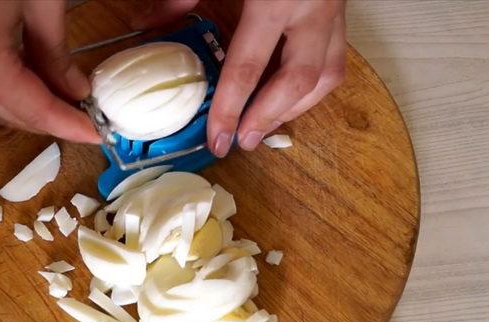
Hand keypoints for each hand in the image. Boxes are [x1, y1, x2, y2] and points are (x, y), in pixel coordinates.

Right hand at [0, 0, 99, 142]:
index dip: (66, 124)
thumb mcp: (41, 1)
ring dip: (30, 106)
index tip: (97, 134)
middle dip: (51, 118)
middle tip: (88, 120)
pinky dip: (8, 87)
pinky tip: (37, 83)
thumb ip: (56, 55)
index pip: (28, 106)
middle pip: (7, 111)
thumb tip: (76, 94)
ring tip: (67, 103)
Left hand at [134, 0, 346, 156]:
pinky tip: (289, 96)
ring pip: (327, 76)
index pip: (249, 66)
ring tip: (265, 125)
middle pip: (299, 81)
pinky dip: (312, 86)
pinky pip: (335, 60)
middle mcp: (312, 9)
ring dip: (296, 107)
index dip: (230, 108)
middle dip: (269, 117)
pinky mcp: (341, 12)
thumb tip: (148, 23)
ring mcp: (333, 12)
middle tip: (243, 141)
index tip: (218, 139)